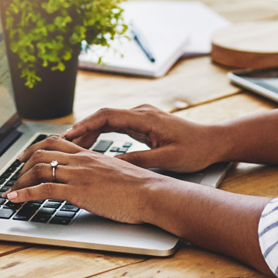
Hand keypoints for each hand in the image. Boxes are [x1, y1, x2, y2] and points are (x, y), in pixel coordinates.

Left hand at [5, 136, 165, 223]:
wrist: (152, 193)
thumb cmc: (141, 187)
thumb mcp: (116, 172)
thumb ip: (100, 171)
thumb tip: (93, 178)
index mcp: (89, 155)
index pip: (55, 142)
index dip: (35, 148)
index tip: (25, 156)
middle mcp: (80, 161)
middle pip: (41, 153)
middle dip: (23, 164)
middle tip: (14, 175)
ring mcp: (77, 175)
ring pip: (38, 169)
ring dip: (20, 181)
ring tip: (12, 190)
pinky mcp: (77, 192)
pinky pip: (43, 190)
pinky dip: (24, 194)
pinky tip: (14, 199)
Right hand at [59, 104, 225, 172]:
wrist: (215, 141)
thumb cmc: (196, 150)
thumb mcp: (167, 159)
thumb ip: (139, 160)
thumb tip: (112, 164)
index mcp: (144, 117)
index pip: (106, 116)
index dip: (85, 125)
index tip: (69, 136)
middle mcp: (140, 113)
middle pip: (102, 117)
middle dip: (81, 129)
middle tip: (62, 143)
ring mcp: (140, 117)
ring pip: (106, 121)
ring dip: (89, 132)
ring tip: (71, 147)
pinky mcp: (142, 124)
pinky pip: (114, 126)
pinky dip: (100, 134)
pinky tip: (90, 146)